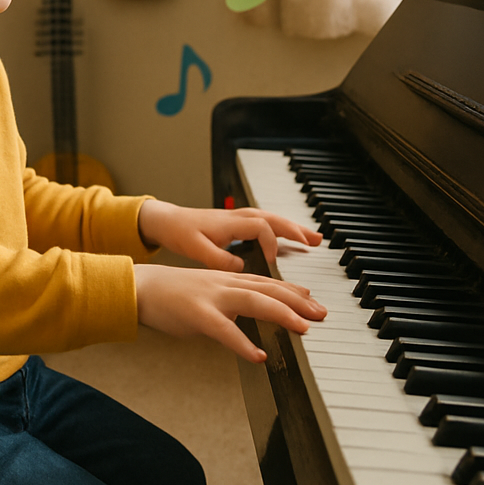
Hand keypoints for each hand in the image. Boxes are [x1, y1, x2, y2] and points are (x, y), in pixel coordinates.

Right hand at [134, 263, 326, 362]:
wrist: (142, 287)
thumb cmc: (173, 292)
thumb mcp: (208, 291)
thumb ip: (230, 298)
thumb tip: (251, 313)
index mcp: (226, 279)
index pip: (266, 282)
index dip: (292, 290)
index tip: (313, 298)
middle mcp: (224, 284)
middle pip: (267, 289)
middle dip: (297, 301)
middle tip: (322, 314)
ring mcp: (211, 297)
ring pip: (252, 302)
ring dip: (281, 314)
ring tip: (303, 329)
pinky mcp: (197, 314)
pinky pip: (224, 330)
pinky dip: (243, 343)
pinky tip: (258, 355)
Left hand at [138, 199, 321, 271]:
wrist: (167, 221)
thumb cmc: (180, 233)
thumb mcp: (194, 248)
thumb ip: (217, 258)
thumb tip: (240, 267)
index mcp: (230, 222)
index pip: (261, 227)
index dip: (271, 243)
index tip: (274, 262)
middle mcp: (237, 217)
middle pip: (273, 218)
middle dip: (296, 229)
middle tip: (316, 242)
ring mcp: (238, 219)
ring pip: (272, 219)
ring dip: (293, 228)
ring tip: (314, 240)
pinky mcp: (237, 224)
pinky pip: (266, 223)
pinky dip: (282, 229)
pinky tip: (290, 239)